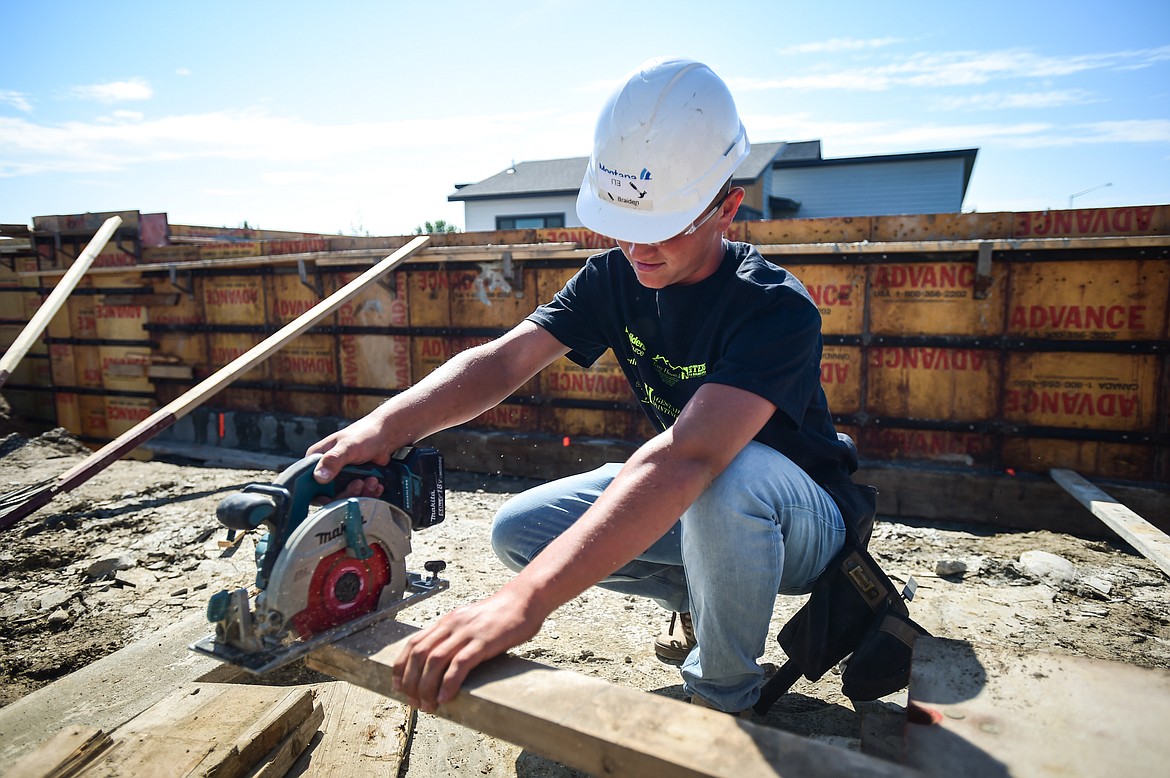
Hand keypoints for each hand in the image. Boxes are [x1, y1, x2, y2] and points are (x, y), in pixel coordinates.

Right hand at [307, 414, 393, 493]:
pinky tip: (375, 484)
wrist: (385, 435)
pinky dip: (368, 493)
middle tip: (359, 483)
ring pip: (346, 497)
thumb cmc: (364, 434)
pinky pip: (358, 496)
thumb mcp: (348, 445)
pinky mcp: (353, 482)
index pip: (309, 486)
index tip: (335, 496)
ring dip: (361, 493)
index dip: (321, 495)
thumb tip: (319, 476)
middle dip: (347, 493)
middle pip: (329, 496)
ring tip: (371, 480)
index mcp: (317, 460)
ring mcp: (340, 478)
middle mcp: (326, 470)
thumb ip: (333, 459)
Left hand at [393, 587, 544, 711]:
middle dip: (411, 682)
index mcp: (447, 621)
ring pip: (435, 661)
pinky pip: (460, 663)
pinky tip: (446, 697)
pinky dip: (449, 683)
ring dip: (426, 687)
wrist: (525, 600)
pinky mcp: (484, 641)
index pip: (413, 643)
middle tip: (414, 702)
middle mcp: (452, 625)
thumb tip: (443, 662)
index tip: (399, 687)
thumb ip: (456, 637)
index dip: (401, 667)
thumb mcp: (470, 621)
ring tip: (429, 705)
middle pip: (419, 655)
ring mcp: (467, 632)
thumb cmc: (501, 615)